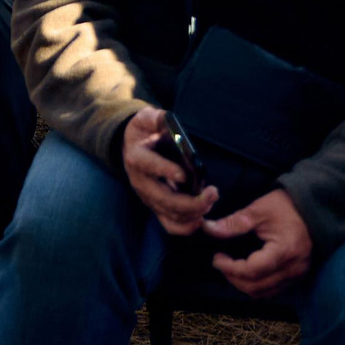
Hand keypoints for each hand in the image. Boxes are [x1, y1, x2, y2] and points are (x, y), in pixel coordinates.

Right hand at [122, 108, 217, 236]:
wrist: (131, 146)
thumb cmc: (144, 131)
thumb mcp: (147, 118)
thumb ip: (156, 118)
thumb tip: (168, 119)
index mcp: (137, 157)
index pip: (149, 166)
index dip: (166, 171)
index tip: (184, 175)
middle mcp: (140, 181)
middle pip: (164, 199)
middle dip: (191, 202)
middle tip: (213, 193)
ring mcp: (147, 197)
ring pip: (169, 215)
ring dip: (193, 214)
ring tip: (210, 201)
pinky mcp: (155, 207)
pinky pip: (170, 225)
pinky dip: (186, 226)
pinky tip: (201, 219)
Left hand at [204, 189, 314, 297]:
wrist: (314, 207)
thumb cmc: (286, 206)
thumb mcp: (258, 210)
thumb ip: (233, 223)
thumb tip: (208, 228)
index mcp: (284, 251)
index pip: (252, 271)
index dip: (230, 268)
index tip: (216, 258)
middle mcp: (293, 268)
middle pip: (257, 287)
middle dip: (233, 278)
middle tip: (221, 262)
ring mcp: (298, 274)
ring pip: (265, 293)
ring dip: (244, 285)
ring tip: (231, 267)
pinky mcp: (298, 275)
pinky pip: (274, 290)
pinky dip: (257, 285)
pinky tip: (248, 271)